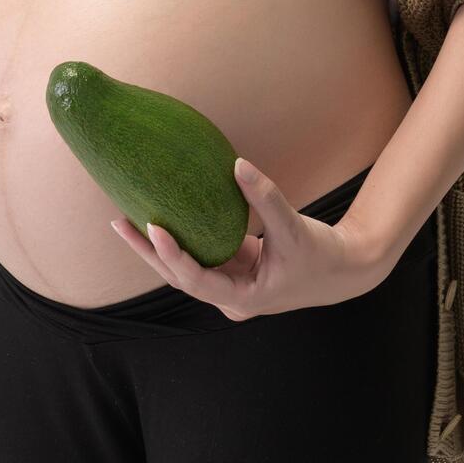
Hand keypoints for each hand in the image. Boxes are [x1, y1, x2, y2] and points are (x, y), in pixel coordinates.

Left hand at [110, 158, 395, 320]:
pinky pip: (200, 255)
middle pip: (179, 276)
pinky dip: (181, 239)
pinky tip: (160, 216)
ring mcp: (230, 286)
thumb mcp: (295, 226)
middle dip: (148, 251)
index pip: (196, 280)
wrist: (344, 270)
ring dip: (156, 247)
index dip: (172, 255)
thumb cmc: (322, 253)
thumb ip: (266, 197)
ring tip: (125, 219)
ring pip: (185, 268)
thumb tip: (237, 164)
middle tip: (118, 222)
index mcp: (243, 298)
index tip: (153, 227)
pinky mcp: (233, 271)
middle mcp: (230, 297)